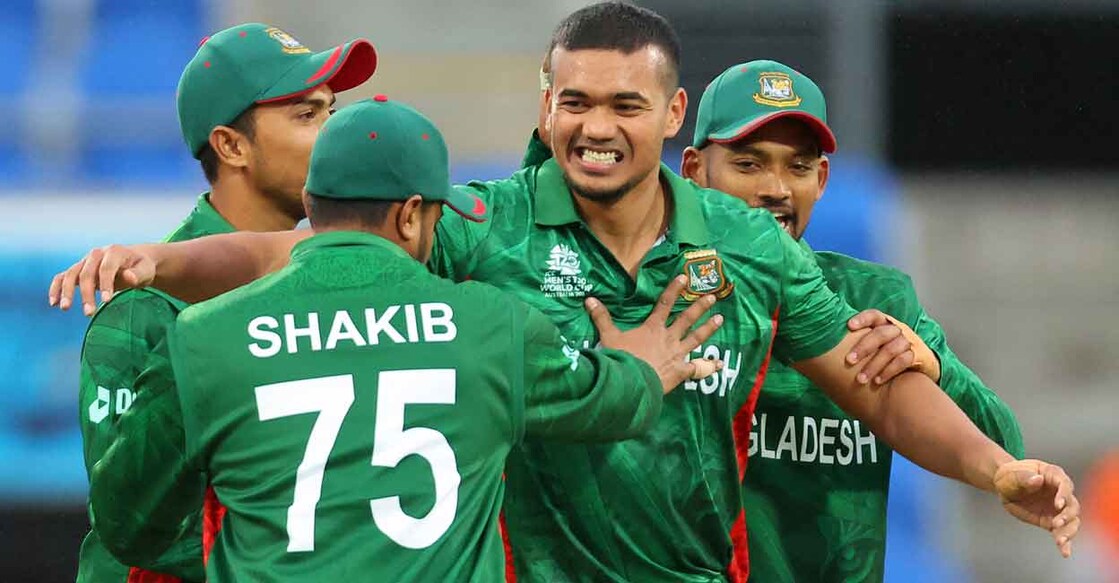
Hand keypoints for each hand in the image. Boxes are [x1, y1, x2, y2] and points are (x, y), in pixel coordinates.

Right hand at [48, 244, 155, 315]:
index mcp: (114, 252)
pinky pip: (62, 277)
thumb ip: (138, 274)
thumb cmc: (142, 267)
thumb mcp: (146, 270)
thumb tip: (128, 277)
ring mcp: (85, 262)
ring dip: (67, 291)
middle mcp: (96, 254)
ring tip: (65, 308)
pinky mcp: (78, 270)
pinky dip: (56, 288)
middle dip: (86, 293)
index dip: (106, 284)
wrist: (134, 261)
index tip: (107, 301)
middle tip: (89, 313)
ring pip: (71, 274)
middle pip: (87, 273)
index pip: (107, 268)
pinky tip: (53, 303)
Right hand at [586, 275, 723, 392]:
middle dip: (700, 307)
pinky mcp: (681, 371)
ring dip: (708, 329)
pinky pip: (698, 368)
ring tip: (720, 319)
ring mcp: (677, 355)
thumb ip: (601, 318)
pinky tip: (720, 364)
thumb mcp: (608, 337)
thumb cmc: (620, 359)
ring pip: (696, 339)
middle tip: (712, 297)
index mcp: (652, 328)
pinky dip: (709, 366)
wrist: (631, 383)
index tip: (685, 278)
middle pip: (687, 319)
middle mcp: (668, 338)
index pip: (664, 304)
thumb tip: (589, 299)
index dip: (674, 290)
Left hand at [846, 309, 939, 384]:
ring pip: (891, 349)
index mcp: (886, 323)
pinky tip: (878, 381)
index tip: (849, 326)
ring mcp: (910, 341)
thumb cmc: (892, 353)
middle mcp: (898, 330)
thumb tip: (830, 347)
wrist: (925, 363)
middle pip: (881, 333)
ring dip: (874, 365)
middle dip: (863, 347)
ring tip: (861, 379)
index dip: (862, 318)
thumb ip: (863, 341)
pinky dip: (889, 371)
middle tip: (849, 360)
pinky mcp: (919, 355)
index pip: (874, 315)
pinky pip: (904, 361)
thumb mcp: (880, 343)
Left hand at [993, 459, 1080, 557]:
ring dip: (1069, 531)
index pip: (1064, 484)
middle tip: (1056, 524)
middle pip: (1072, 504)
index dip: (1063, 494)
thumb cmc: (1010, 476)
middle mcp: (1060, 492)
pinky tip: (1065, 552)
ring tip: (1060, 541)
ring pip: (1072, 520)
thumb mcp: (1012, 475)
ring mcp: (1058, 508)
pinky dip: (1065, 542)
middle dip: (1067, 515)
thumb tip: (1037, 480)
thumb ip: (1024, 477)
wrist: (1005, 487)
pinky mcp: (1052, 521)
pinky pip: (1062, 532)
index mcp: (1053, 475)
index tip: (1058, 504)